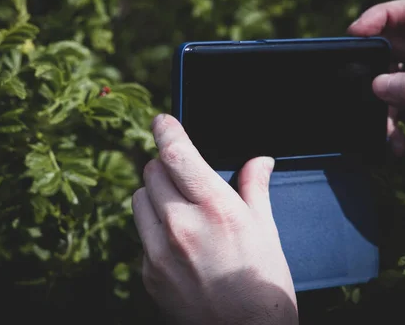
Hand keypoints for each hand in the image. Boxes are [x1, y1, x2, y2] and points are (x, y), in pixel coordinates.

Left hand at [132, 114, 297, 324]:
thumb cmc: (263, 281)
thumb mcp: (265, 228)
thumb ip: (255, 186)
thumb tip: (260, 160)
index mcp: (215, 207)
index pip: (176, 154)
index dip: (165, 130)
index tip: (161, 121)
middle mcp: (182, 225)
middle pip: (152, 171)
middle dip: (164, 166)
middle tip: (181, 176)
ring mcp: (160, 251)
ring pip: (139, 199)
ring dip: (154, 195)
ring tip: (177, 210)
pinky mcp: (148, 272)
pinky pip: (141, 234)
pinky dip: (153, 230)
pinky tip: (177, 245)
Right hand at [348, 0, 404, 178]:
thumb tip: (378, 82)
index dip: (382, 15)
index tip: (356, 32)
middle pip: (394, 44)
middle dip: (375, 67)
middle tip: (361, 86)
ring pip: (385, 77)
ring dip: (380, 105)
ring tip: (391, 133)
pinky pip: (388, 104)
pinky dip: (385, 124)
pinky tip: (397, 146)